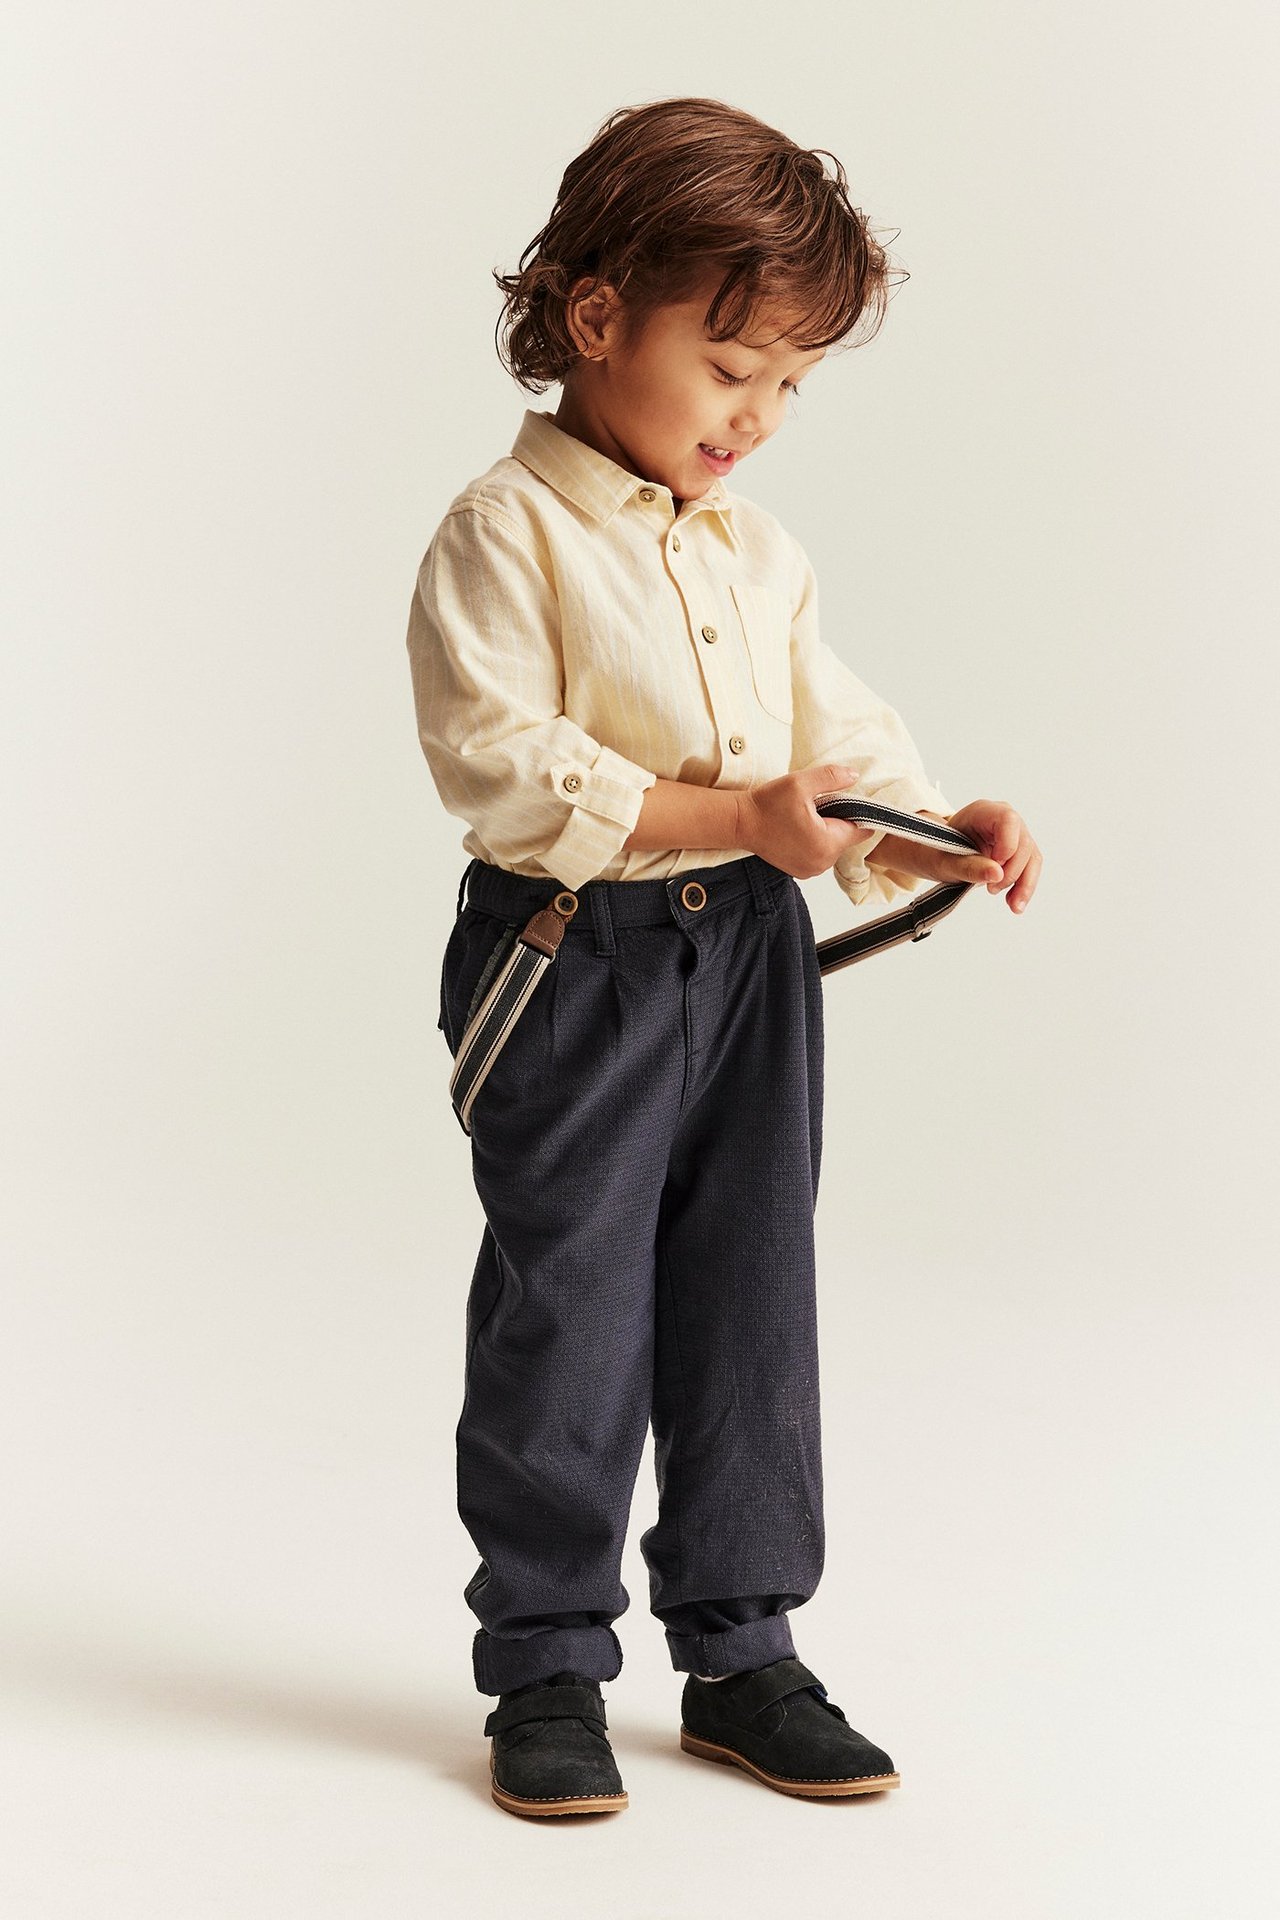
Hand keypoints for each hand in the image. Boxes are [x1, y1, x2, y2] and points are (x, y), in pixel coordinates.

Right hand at [738, 764, 879, 879]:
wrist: (740, 823)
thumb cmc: (767, 804)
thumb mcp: (800, 783)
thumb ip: (831, 777)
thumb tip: (854, 776)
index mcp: (827, 844)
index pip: (862, 830)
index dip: (858, 813)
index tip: (844, 800)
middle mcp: (822, 863)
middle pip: (847, 839)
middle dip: (839, 821)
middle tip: (819, 806)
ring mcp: (811, 870)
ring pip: (834, 847)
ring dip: (827, 832)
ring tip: (807, 817)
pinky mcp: (801, 871)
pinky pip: (820, 854)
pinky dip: (816, 842)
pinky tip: (800, 829)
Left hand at [873, 800, 1040, 913]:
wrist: (937, 856)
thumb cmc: (938, 853)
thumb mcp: (946, 862)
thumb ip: (969, 867)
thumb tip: (997, 874)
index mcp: (982, 812)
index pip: (1007, 820)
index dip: (1008, 844)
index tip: (996, 866)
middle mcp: (1002, 819)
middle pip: (1023, 843)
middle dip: (1013, 871)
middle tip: (991, 890)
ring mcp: (1013, 835)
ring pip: (1031, 858)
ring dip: (1025, 884)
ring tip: (1013, 906)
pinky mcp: (1018, 852)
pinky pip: (1029, 868)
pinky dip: (1024, 887)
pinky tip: (1015, 903)